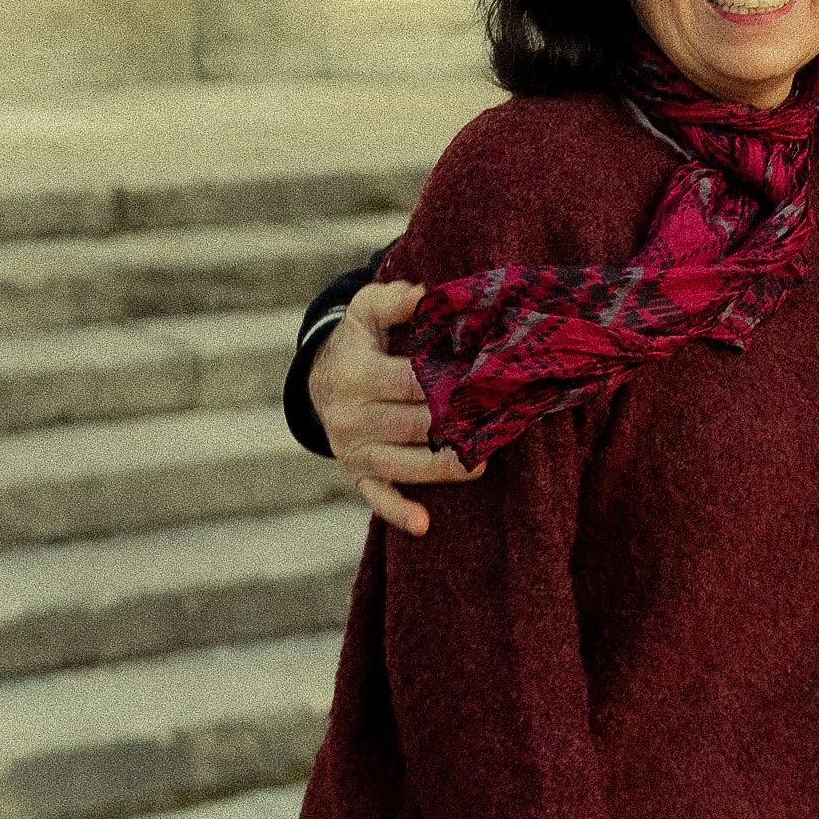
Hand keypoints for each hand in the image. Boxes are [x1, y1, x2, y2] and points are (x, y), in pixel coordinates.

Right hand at [308, 280, 483, 536]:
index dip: (448, 380)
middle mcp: (351, 416)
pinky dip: (399, 512)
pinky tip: (425, 524)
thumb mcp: (366, 311)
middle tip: (498, 417)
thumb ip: (393, 300)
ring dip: (444, 465)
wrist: (320, 382)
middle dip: (456, 421)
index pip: (408, 381)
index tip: (486, 378)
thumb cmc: (359, 343)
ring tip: (482, 460)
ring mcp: (353, 450)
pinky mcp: (358, 475)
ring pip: (404, 464)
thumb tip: (424, 294)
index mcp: (355, 375)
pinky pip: (377, 498)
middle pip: (412, 425)